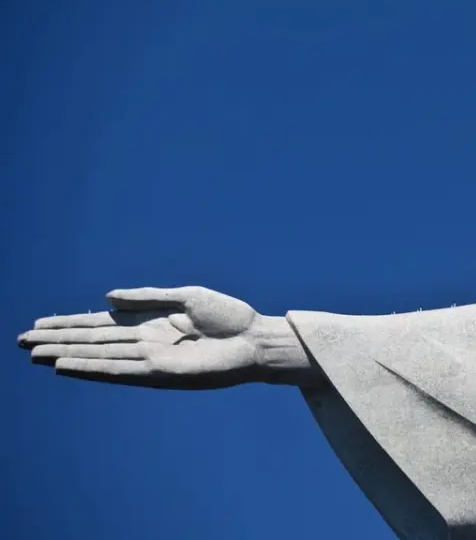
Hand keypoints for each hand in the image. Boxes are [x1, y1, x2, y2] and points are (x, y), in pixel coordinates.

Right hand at [18, 286, 266, 388]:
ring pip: (97, 356)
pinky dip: (91, 368)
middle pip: (92, 341)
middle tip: (21, 341)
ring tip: (34, 353)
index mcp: (150, 323)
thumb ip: (147, 297)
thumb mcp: (186, 297)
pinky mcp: (159, 374)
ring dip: (65, 355)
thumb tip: (106, 298)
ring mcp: (149, 359)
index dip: (70, 324)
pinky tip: (66, 366)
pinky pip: (118, 371)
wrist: (256, 339)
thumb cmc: (229, 317)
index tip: (39, 324)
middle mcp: (144, 343)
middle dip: (58, 340)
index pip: (101, 324)